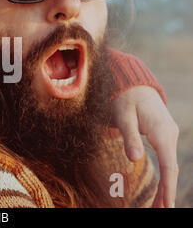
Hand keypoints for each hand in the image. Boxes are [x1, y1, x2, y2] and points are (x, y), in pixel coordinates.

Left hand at [111, 86, 178, 207]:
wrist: (133, 85)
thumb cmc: (125, 99)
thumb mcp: (123, 116)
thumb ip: (129, 137)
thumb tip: (134, 160)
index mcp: (161, 131)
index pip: (169, 164)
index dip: (168, 186)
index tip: (166, 204)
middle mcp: (169, 134)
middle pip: (171, 168)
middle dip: (167, 191)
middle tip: (162, 210)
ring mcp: (168, 135)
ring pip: (170, 165)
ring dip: (166, 185)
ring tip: (160, 206)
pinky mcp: (163, 135)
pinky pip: (167, 159)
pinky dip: (165, 175)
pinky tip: (161, 187)